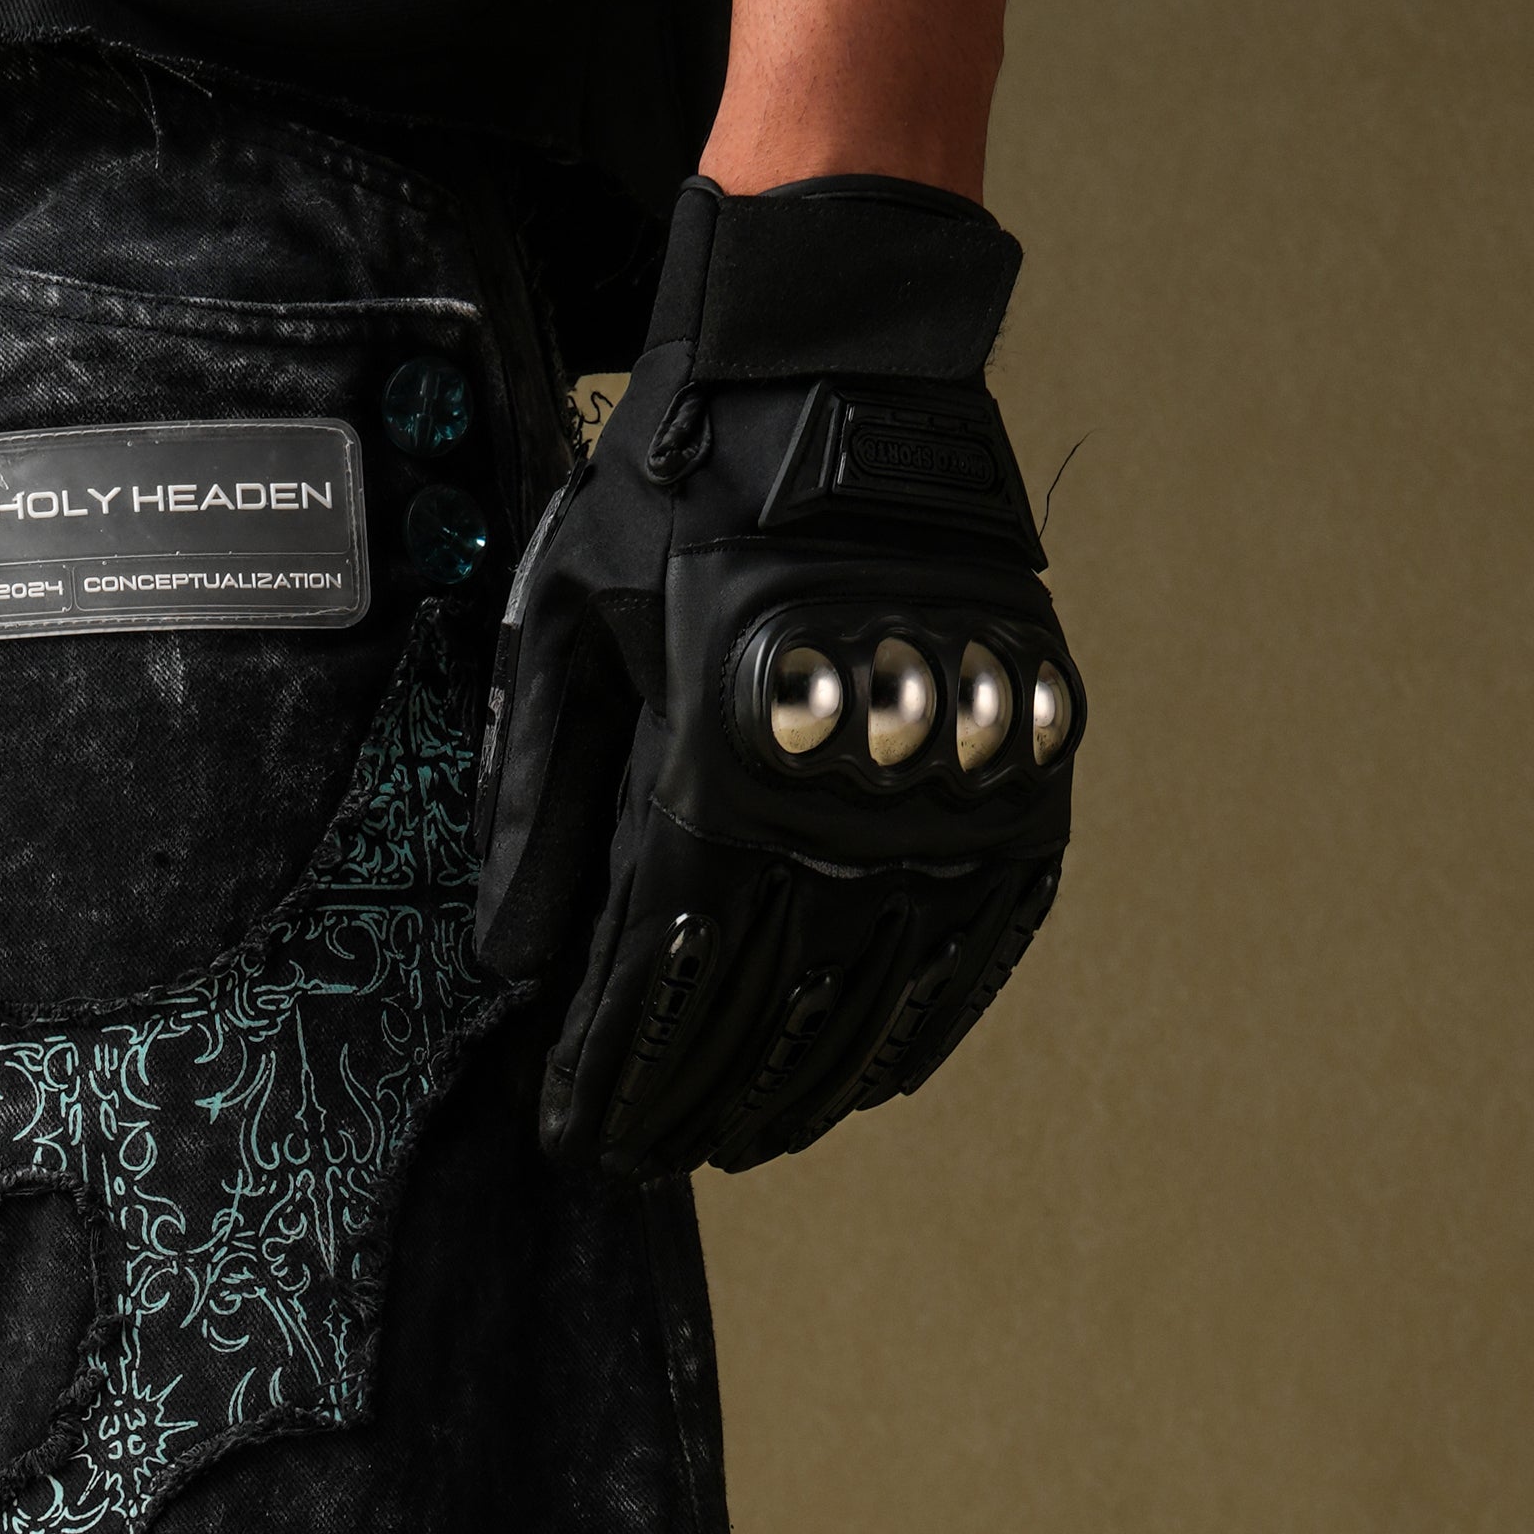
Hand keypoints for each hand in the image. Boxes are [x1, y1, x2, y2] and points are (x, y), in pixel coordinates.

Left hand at [472, 174, 1083, 1178]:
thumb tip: (513, 960)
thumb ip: (538, 803)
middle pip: (761, 1011)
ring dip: (802, 1087)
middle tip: (654, 1161)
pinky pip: (978, 943)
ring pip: (870, 999)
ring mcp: (943, 793)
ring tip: (749, 1143)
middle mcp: (837, 800)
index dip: (612, 1075)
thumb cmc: (687, 493)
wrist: (844, 373)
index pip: (655, 976)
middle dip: (695, 1103)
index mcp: (713, 771)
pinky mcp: (1020, 774)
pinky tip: (871, 1073)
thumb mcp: (568, 628)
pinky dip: (921, 1022)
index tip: (580, 1139)